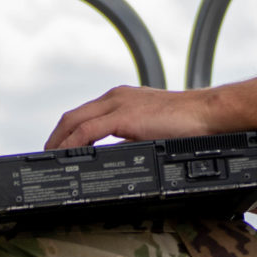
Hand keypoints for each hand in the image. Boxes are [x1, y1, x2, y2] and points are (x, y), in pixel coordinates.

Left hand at [44, 85, 234, 149]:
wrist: (210, 113)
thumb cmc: (190, 124)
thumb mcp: (152, 130)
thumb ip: (132, 139)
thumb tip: (116, 157)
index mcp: (123, 99)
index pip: (85, 113)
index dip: (67, 131)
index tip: (60, 147)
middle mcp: (117, 97)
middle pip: (73, 116)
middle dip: (56, 137)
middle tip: (47, 156)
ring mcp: (119, 104)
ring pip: (75, 121)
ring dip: (59, 142)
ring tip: (50, 160)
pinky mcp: (124, 116)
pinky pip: (88, 131)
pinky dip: (73, 144)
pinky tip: (67, 156)